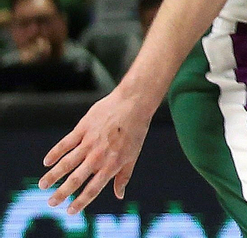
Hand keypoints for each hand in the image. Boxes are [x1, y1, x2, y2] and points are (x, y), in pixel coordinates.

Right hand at [39, 88, 153, 212]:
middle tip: (50, 203)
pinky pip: (65, 143)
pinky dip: (54, 153)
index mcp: (111, 164)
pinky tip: (47, 162)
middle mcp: (98, 156)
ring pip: (66, 163)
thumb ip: (123, 176)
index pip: (93, 189)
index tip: (69, 211)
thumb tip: (119, 196)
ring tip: (42, 186)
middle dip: (61, 193)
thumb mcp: (133, 156)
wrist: (133, 103)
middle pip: (75, 179)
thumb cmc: (135, 131)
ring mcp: (89, 142)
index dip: (81, 202)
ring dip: (52, 176)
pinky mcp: (83, 128)